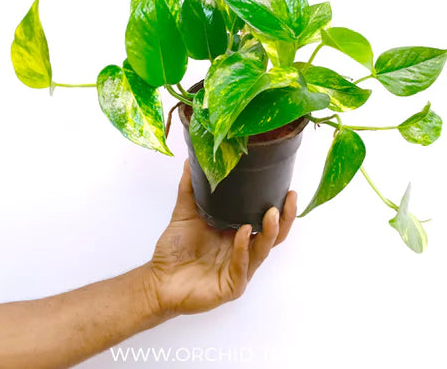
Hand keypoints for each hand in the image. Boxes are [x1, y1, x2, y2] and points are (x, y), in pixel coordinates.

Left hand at [148, 159, 296, 315]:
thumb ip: (190, 188)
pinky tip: (243, 233)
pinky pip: (242, 266)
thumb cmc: (175, 249)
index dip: (279, 207)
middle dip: (285, 217)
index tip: (287, 188)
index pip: (266, 221)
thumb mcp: (185, 212)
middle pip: (274, 236)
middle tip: (289, 198)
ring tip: (271, 213)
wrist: (157, 279)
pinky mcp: (232, 286)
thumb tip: (190, 160)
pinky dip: (244, 249)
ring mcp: (240, 269)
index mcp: (238, 234)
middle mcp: (243, 251)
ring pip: (262, 250)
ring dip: (269, 231)